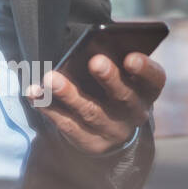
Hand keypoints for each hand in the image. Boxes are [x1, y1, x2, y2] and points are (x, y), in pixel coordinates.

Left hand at [25, 52, 164, 154]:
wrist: (108, 128)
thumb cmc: (111, 85)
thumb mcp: (119, 73)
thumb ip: (111, 59)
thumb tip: (89, 46)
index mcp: (146, 90)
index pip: (154, 79)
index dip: (145, 69)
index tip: (131, 57)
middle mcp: (134, 113)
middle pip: (123, 96)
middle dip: (109, 78)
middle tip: (95, 61)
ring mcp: (112, 130)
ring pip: (91, 112)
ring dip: (69, 94)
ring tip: (51, 77)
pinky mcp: (90, 142)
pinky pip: (67, 125)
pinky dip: (48, 107)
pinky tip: (34, 93)